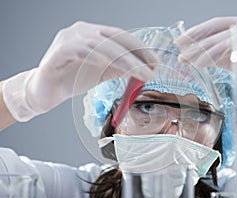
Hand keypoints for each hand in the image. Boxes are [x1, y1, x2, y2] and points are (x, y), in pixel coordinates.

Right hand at [3, 21, 158, 120]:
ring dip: (124, 60)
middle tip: (151, 69)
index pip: (120, 36)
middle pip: (114, 37)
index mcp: (93, 34)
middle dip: (136, 54)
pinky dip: (98, 57)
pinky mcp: (59, 51)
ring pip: (101, 44)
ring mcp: (69, 38)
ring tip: (139, 73)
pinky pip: (81, 50)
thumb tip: (143, 69)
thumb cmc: (72, 79)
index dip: (139, 48)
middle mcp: (82, 31)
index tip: (154, 61)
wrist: (45, 91)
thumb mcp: (102, 72)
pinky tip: (110, 65)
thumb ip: (119, 68)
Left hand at [175, 14, 236, 115]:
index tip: (179, 42)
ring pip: (231, 35)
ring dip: (210, 49)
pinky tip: (215, 60)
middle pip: (220, 28)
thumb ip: (213, 58)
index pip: (215, 25)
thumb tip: (189, 57)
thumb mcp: (230, 62)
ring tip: (194, 62)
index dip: (196, 32)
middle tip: (183, 52)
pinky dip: (229, 51)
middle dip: (198, 41)